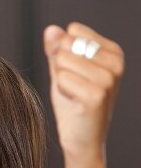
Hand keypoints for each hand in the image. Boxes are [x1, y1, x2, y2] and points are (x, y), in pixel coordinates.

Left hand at [44, 22, 123, 161]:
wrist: (81, 138)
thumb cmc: (73, 104)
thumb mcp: (63, 70)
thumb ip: (57, 48)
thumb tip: (51, 28)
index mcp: (113, 51)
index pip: (73, 31)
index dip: (64, 53)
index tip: (75, 73)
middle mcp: (116, 63)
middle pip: (67, 45)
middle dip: (61, 67)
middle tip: (73, 87)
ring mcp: (109, 79)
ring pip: (63, 62)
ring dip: (61, 80)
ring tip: (74, 94)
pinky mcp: (97, 95)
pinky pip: (62, 79)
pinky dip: (62, 92)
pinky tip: (74, 103)